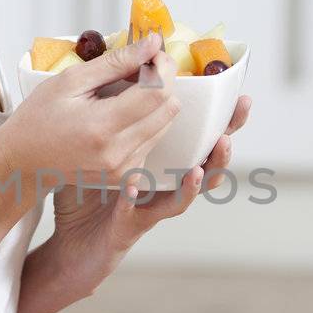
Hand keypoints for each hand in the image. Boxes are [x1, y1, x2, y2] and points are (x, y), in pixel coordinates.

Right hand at [0, 31, 182, 202]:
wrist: (23, 162)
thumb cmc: (38, 119)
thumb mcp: (70, 80)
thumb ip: (115, 62)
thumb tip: (152, 44)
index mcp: (102, 127)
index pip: (157, 92)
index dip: (163, 66)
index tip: (153, 53)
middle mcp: (117, 153)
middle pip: (168, 109)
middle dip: (162, 81)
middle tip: (140, 68)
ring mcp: (123, 168)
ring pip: (165, 125)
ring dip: (155, 102)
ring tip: (127, 91)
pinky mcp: (125, 176)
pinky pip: (152, 141)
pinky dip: (145, 122)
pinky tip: (122, 115)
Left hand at [51, 93, 252, 294]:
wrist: (73, 242)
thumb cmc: (88, 192)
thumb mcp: (100, 145)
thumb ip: (113, 114)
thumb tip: (120, 71)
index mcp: (163, 160)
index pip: (199, 136)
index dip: (223, 119)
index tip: (239, 96)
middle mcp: (166, 184)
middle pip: (206, 164)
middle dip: (224, 146)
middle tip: (234, 126)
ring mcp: (152, 206)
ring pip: (186, 195)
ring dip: (199, 178)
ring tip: (205, 163)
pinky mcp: (130, 225)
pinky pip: (138, 212)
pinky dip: (136, 199)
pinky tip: (134, 186)